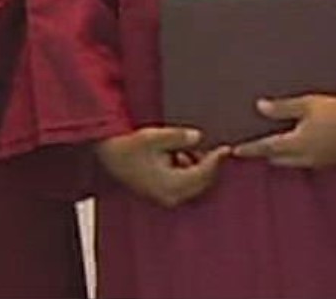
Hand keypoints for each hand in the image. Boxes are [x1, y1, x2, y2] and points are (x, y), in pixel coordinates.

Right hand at [94, 127, 229, 207]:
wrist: (108, 156)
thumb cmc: (129, 146)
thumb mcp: (154, 137)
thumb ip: (178, 138)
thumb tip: (199, 137)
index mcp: (171, 185)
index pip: (202, 174)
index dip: (216, 160)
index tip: (226, 148)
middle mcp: (171, 196)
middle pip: (201, 182)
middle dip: (209, 165)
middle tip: (214, 147)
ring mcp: (166, 197)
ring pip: (194, 184)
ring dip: (197, 168)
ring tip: (189, 149)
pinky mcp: (162, 193)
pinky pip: (184, 184)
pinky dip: (188, 171)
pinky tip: (180, 156)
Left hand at [230, 94, 335, 168]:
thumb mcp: (307, 104)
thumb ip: (282, 108)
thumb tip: (259, 106)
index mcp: (297, 143)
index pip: (267, 148)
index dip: (250, 149)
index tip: (235, 151)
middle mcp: (306, 157)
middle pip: (278, 159)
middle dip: (265, 154)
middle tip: (252, 148)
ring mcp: (319, 162)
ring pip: (293, 163)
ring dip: (281, 157)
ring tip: (272, 149)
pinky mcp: (331, 161)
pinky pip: (307, 163)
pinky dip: (296, 157)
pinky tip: (297, 149)